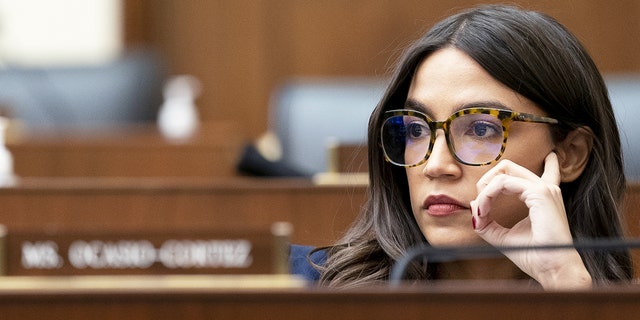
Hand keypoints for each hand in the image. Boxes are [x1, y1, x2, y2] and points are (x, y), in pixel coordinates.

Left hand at [471, 152, 591, 288]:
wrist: (553, 270)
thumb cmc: (533, 255)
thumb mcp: (503, 236)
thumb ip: (487, 222)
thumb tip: (473, 206)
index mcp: (540, 196)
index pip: (519, 173)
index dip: (491, 187)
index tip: (482, 210)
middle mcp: (544, 188)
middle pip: (507, 167)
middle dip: (485, 182)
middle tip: (479, 204)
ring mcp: (543, 189)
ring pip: (503, 172)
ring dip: (485, 190)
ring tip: (481, 210)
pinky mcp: (539, 193)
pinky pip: (503, 183)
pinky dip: (488, 195)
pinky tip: (484, 211)